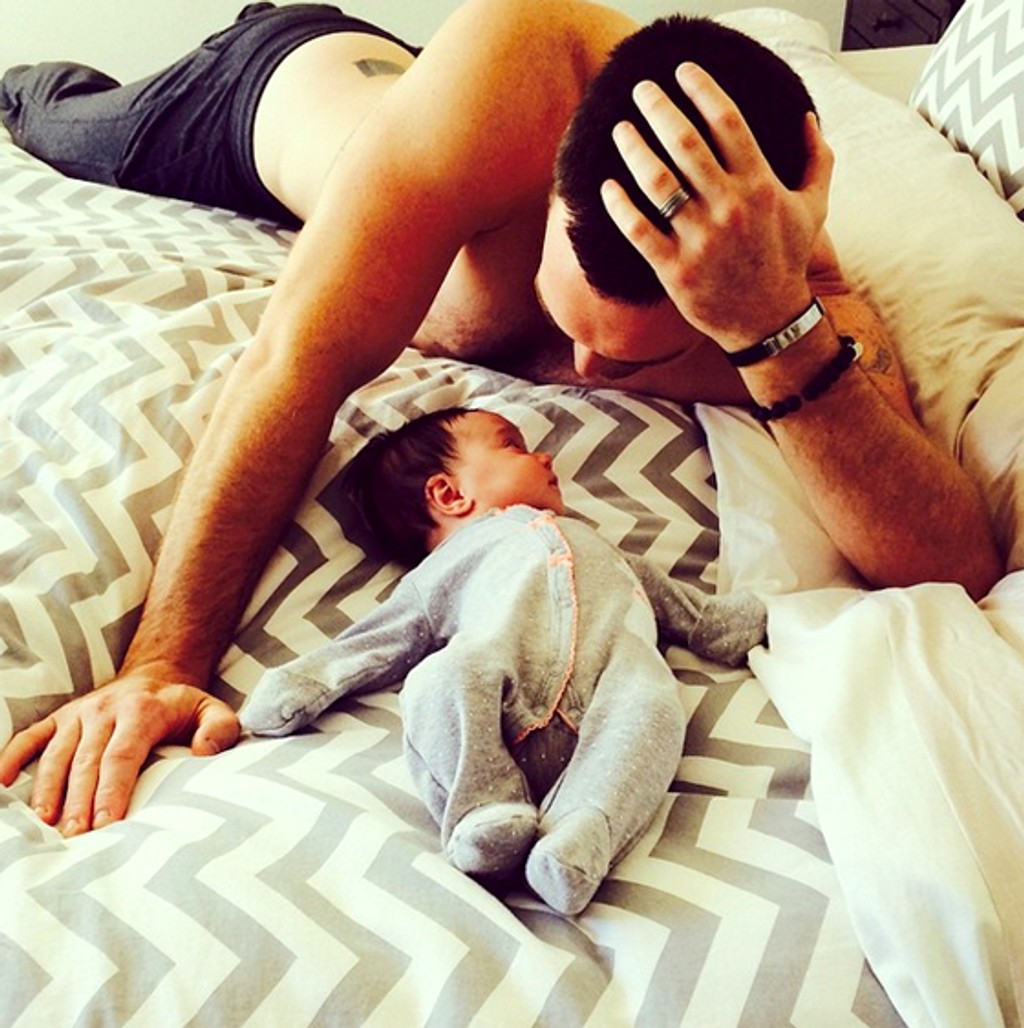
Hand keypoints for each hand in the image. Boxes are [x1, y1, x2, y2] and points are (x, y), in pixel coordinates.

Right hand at [0, 672, 239, 834]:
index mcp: (141, 711)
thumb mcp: (212, 710)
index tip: (106, 823)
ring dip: (48, 789)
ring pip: (57, 754)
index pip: (122, 755)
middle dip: (80, 800)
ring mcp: (78, 714)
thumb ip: (220, 729)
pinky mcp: (59, 718)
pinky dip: (12, 757)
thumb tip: (205, 753)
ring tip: (45, 823)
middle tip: (76, 838)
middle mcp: (105, 710)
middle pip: (87, 761)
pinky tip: (0, 782)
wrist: (155, 675)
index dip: (112, 789)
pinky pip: (30, 737)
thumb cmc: (182, 707)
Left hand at [601, 63, 833, 350]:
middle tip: (640, 89)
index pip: (728, 121)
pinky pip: (639, 231)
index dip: (702, 89)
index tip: (681, 71)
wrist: (768, 321)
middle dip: (659, 109)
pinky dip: (619, 206)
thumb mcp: (814, 208)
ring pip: (658, 183)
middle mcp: (730, 208)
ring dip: (634, 150)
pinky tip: (607, 185)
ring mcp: (701, 240)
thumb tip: (809, 118)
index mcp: (761, 185)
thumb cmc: (786, 261)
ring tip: (621, 129)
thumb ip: (818, 160)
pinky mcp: (676, 270)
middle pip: (686, 143)